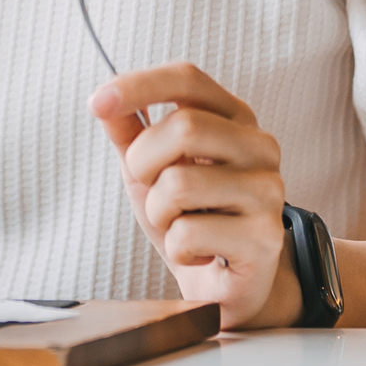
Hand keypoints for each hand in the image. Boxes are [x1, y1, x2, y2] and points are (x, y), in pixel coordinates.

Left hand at [91, 62, 295, 329]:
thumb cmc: (192, 220)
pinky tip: (199, 253)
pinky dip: (176, 248)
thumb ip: (131, 135)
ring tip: (180, 226)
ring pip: (179, 184)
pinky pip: (188, 233)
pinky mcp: (264, 237)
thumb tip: (103, 102)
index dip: (139, 85)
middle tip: (153, 191)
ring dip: (159, 213)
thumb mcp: (152, 172)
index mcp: (235, 119)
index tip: (97, 102)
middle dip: (144, 164)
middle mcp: (260, 146)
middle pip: (183, 127)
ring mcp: (268, 190)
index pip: (188, 79)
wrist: (227, 286)